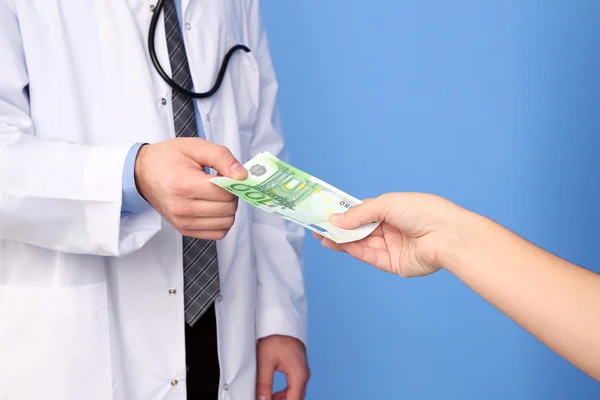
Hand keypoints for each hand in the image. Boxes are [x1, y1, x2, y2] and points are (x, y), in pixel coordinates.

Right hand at [134, 138, 247, 239]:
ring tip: (216, 194)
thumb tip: (242, 176)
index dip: (233, 182)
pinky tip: (213, 207)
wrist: (142, 173)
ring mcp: (182, 222)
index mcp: (183, 185)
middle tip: (222, 183)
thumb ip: (222, 157)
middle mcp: (182, 208)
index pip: (225, 193)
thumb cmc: (168, 158)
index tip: (227, 174)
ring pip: (226, 223)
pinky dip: (221, 221)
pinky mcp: (184, 230)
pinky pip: (217, 234)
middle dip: (231, 195)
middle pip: (228, 209)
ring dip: (228, 208)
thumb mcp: (195, 146)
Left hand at [256, 335, 309, 399]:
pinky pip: (295, 387)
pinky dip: (286, 394)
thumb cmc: (274, 337)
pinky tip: (273, 394)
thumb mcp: (265, 361)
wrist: (281, 321)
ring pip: (296, 394)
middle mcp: (304, 375)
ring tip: (267, 399)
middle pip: (296, 399)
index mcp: (298, 374)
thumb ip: (263, 384)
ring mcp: (302, 372)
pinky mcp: (299, 369)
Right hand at [314, 193, 463, 276]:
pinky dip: (353, 250)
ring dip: (341, 240)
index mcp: (392, 210)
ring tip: (321, 236)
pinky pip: (369, 256)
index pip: (363, 211)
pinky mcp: (393, 264)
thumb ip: (360, 213)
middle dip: (339, 228)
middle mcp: (391, 228)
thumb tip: (336, 219)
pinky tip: (337, 244)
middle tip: (317, 226)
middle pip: (360, 229)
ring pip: (361, 243)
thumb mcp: (388, 204)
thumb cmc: (424, 211)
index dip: (344, 213)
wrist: (447, 236)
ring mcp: (392, 246)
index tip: (325, 212)